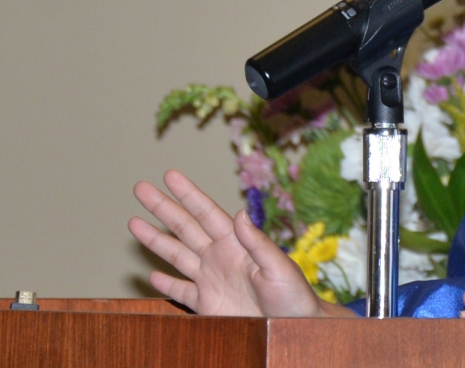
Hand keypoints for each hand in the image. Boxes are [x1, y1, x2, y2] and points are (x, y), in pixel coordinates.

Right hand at [129, 169, 354, 317]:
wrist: (294, 327)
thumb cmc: (293, 295)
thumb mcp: (278, 267)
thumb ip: (258, 243)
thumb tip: (240, 214)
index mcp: (236, 243)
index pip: (206, 213)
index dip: (188, 194)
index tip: (169, 176)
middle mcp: (219, 256)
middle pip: (184, 227)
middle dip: (162, 208)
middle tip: (141, 187)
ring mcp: (211, 280)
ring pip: (176, 255)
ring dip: (155, 240)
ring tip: (133, 223)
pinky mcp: (207, 305)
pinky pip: (181, 291)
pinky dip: (166, 284)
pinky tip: (151, 275)